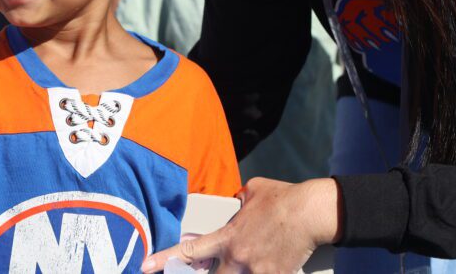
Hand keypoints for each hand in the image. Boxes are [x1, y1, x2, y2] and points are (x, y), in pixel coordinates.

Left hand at [141, 178, 340, 273]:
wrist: (310, 212)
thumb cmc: (282, 198)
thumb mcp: (254, 190)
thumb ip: (240, 200)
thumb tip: (238, 201)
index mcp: (228, 236)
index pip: (190, 251)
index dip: (164, 260)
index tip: (145, 267)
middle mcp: (237, 257)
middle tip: (209, 268)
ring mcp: (256, 271)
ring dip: (240, 271)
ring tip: (254, 254)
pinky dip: (266, 271)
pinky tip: (274, 261)